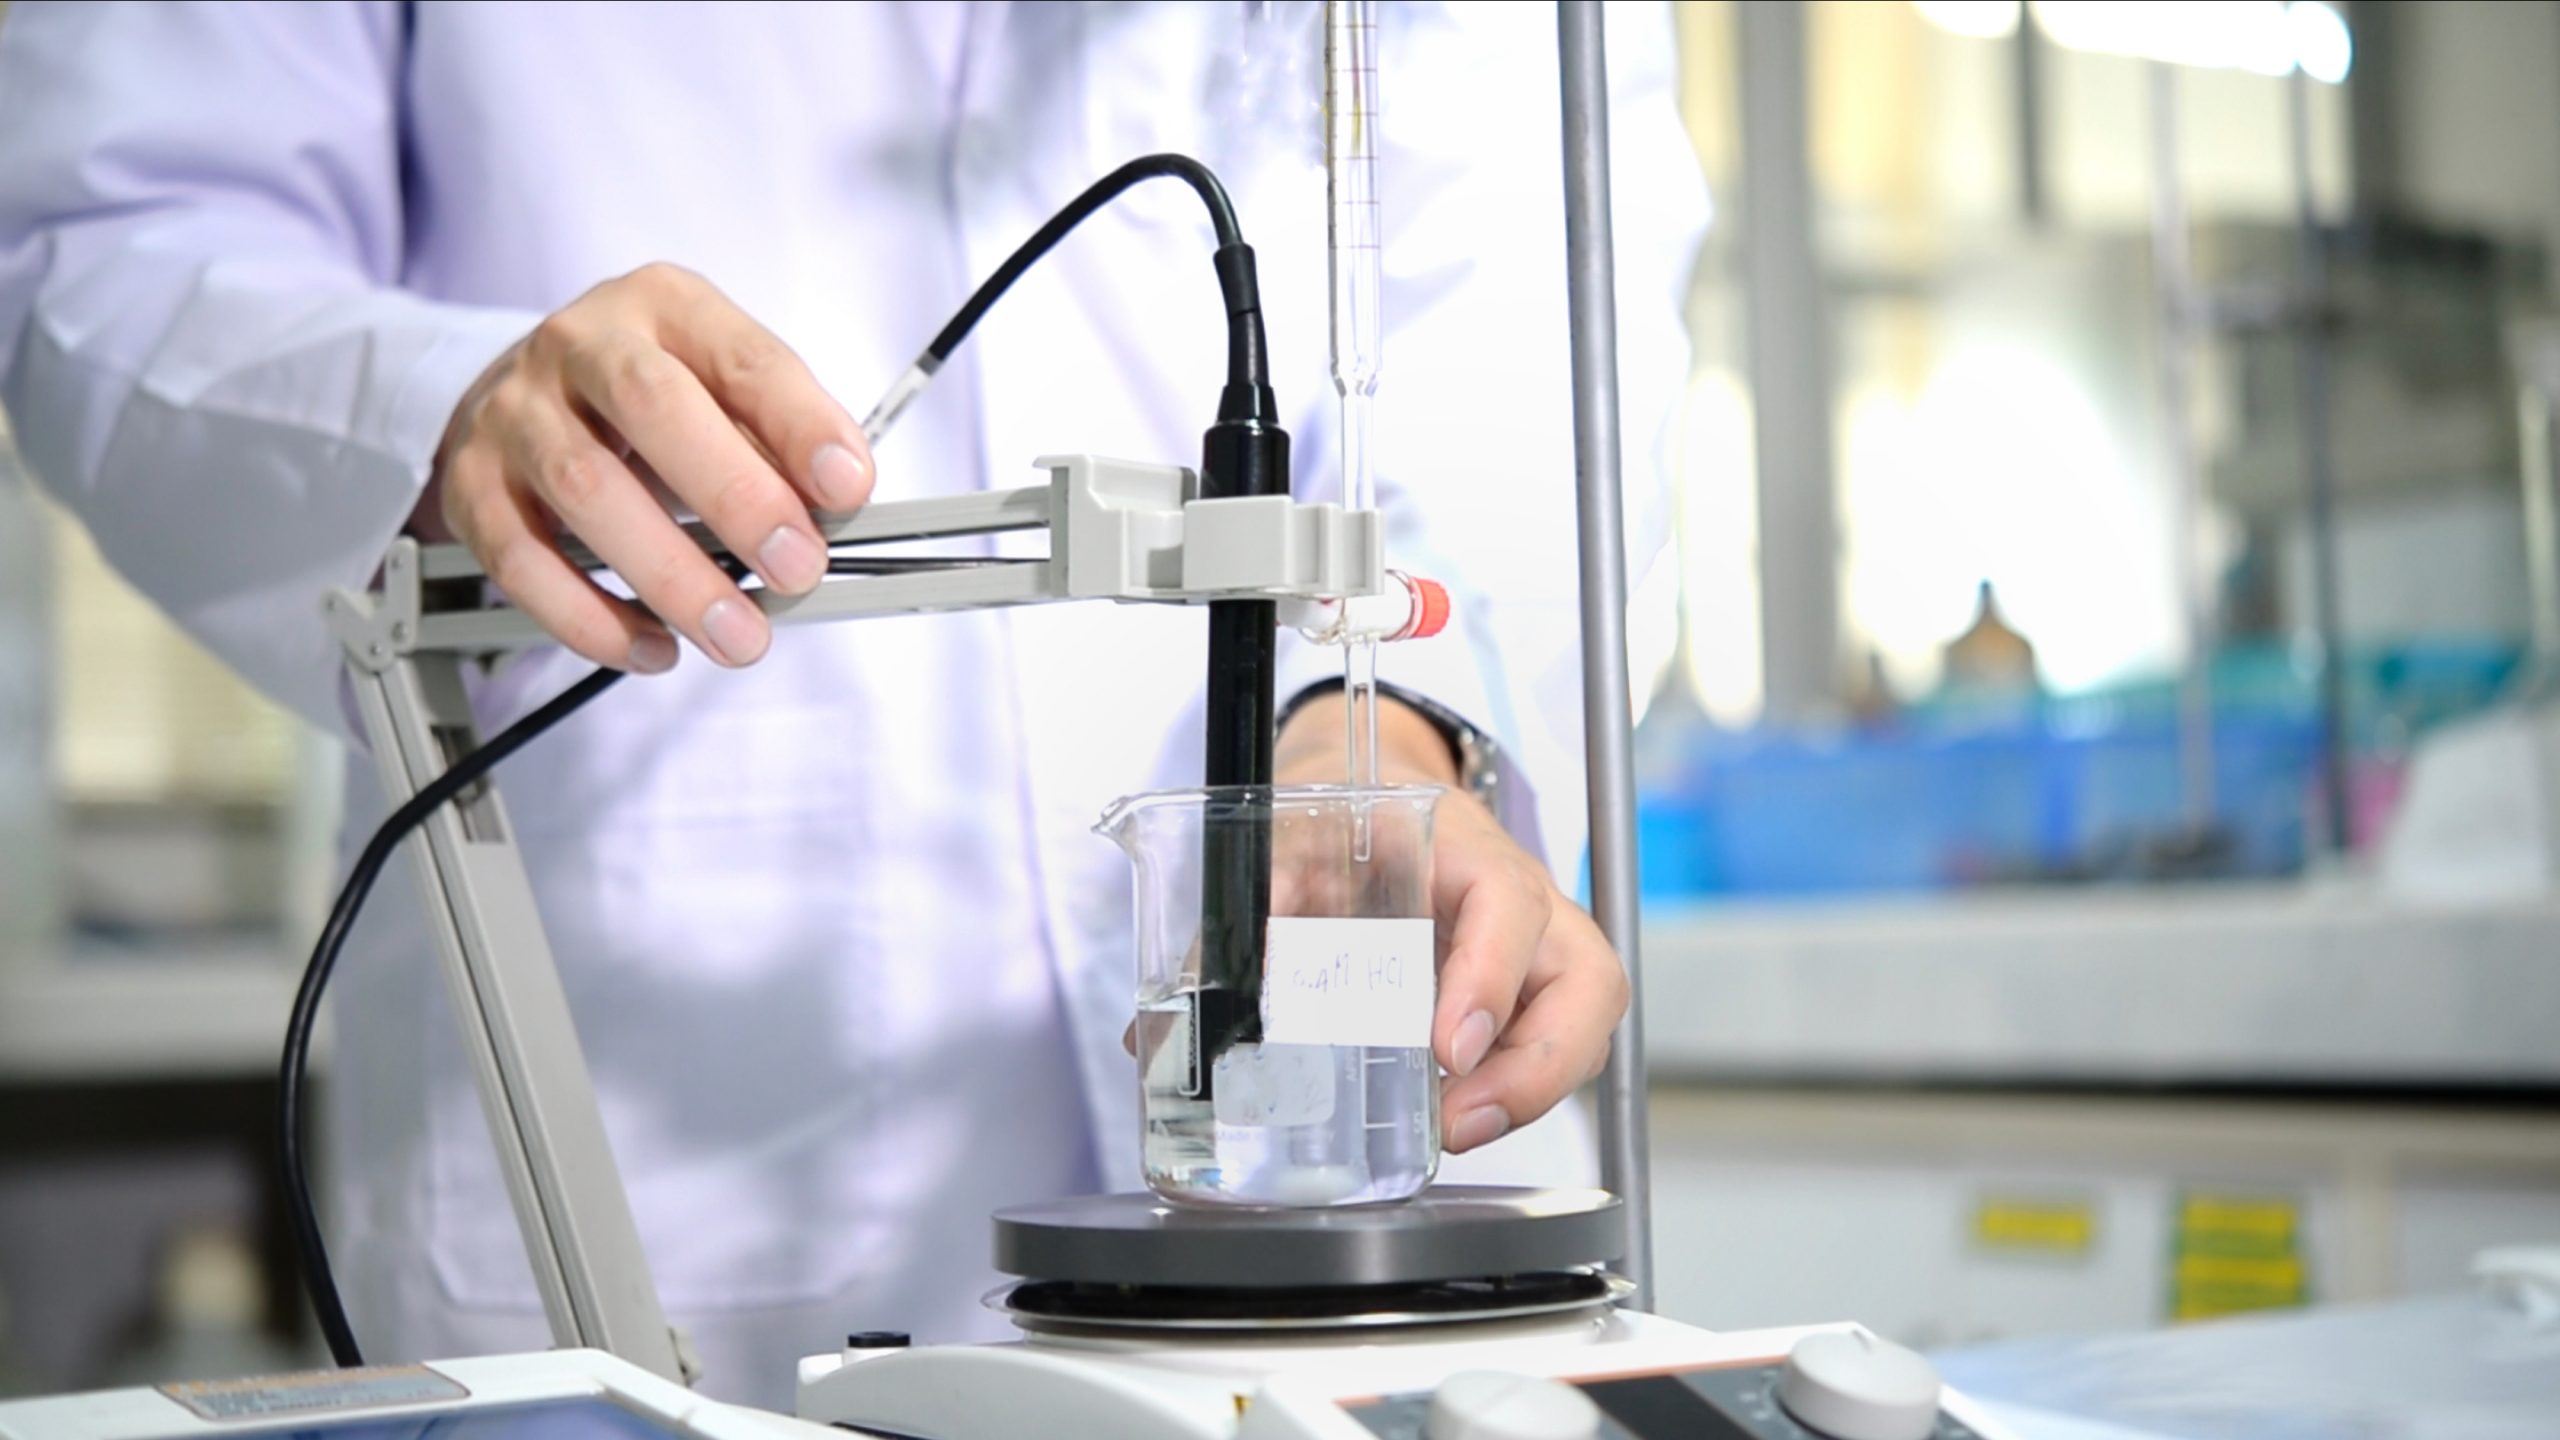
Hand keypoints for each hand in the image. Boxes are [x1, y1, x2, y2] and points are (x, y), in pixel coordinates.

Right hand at [419, 263, 874, 671]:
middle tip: (795, 570)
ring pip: (585, 489)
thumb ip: (778, 438)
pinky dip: (590, 616)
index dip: (799, 424)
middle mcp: (579, 345)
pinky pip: (523, 559)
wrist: (517, 394)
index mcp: (664, 306)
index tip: (848, 489)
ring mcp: (515, 412)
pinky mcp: (472, 484)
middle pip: (652, 408)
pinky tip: (652, 648)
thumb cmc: (645, 400)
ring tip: (737, 635)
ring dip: (672, 576)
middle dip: (735, 497)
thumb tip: (836, 504)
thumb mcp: (719, 388)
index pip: (741, 357)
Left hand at [1274, 695, 1628, 1154]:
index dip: (1489, 978)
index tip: (1448, 1046)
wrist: (1371, 790)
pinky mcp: (1526, 990)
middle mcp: (1524, 900)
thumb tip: (1173, 1028)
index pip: (1510, 903)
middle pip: (1588, 979)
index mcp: (1464, 847)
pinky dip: (1515, 1091)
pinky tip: (1454, 1116)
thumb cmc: (1339, 818)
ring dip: (1531, 1090)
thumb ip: (1245, 922)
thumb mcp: (1286, 849)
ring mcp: (1536, 949)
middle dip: (1537, 1067)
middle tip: (1460, 1120)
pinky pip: (1551, 1045)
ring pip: (1582, 1023)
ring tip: (1455, 1131)